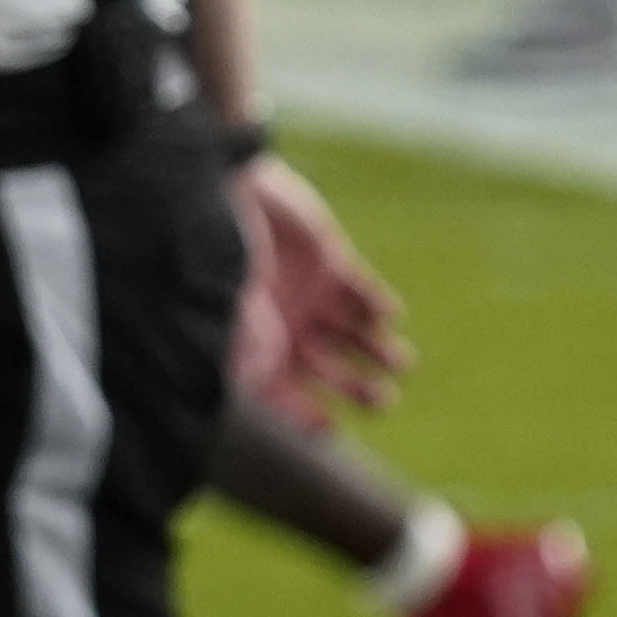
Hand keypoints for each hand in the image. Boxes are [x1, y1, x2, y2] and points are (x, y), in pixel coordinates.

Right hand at [229, 151, 410, 424]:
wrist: (222, 189)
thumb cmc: (216, 254)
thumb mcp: (231, 314)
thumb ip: (252, 354)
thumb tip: (262, 387)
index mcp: (257, 344)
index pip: (284, 392)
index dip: (305, 413)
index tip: (328, 427)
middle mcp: (286, 326)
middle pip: (329, 369)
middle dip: (357, 387)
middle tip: (383, 400)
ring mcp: (310, 294)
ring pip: (355, 335)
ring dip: (379, 350)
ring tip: (400, 362)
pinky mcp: (330, 260)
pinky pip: (365, 292)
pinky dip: (379, 305)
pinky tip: (388, 313)